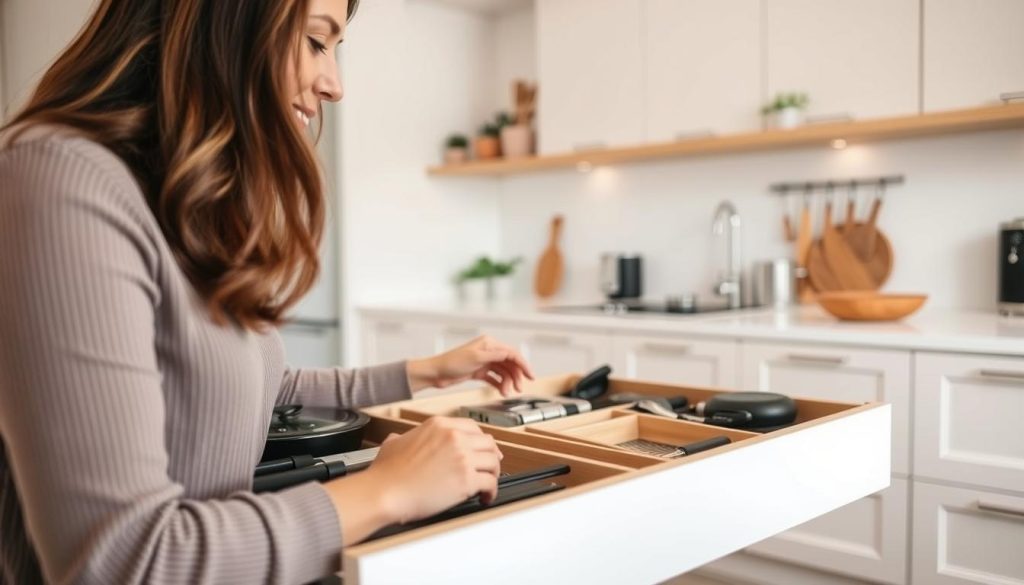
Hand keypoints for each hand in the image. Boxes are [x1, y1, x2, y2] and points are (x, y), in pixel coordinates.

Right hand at [359, 418, 501, 523]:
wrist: (384, 492)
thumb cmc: (386, 473)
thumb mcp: (394, 443)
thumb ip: (403, 437)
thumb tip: (400, 439)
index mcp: (439, 425)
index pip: (473, 427)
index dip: (481, 441)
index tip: (483, 449)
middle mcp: (454, 437)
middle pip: (488, 443)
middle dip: (491, 456)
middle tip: (490, 467)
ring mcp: (462, 457)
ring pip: (493, 462)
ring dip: (493, 474)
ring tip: (487, 484)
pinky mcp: (466, 479)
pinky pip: (491, 483)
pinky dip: (491, 492)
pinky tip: (485, 497)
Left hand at [407, 335, 534, 395]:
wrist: (436, 374)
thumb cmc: (452, 363)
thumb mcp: (476, 358)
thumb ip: (495, 356)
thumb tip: (511, 354)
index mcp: (489, 344)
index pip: (512, 353)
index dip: (523, 365)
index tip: (530, 376)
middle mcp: (488, 351)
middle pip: (510, 364)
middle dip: (516, 376)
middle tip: (519, 389)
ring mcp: (484, 362)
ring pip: (503, 372)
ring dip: (507, 383)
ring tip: (506, 393)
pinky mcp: (479, 372)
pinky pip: (495, 378)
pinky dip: (499, 384)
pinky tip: (501, 390)